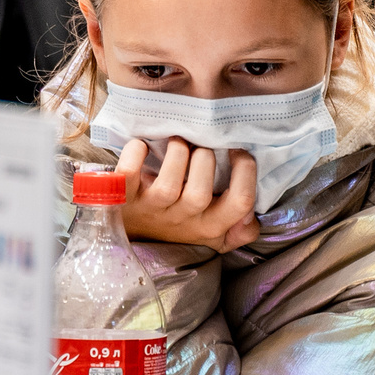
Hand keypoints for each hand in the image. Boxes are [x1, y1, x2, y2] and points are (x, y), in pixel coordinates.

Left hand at [116, 139, 259, 250]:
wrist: (130, 232)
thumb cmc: (176, 223)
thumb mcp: (212, 232)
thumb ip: (240, 229)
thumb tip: (251, 217)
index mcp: (209, 226)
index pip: (240, 203)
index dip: (245, 171)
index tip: (236, 151)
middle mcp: (181, 220)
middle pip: (201, 193)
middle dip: (204, 158)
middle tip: (198, 146)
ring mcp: (151, 209)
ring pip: (168, 185)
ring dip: (176, 152)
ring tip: (176, 142)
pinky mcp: (124, 197)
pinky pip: (127, 174)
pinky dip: (134, 153)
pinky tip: (141, 145)